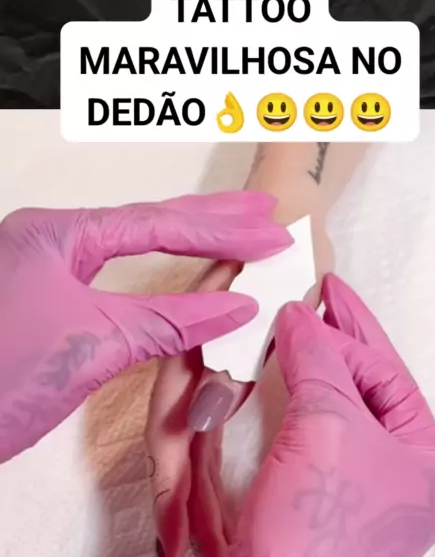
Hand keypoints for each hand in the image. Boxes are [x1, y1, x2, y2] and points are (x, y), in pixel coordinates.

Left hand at [0, 193, 290, 462]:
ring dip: (185, 240)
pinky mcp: (45, 308)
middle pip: (143, 222)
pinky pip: (115, 281)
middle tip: (263, 213)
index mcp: (54, 234)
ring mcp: (44, 274)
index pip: (153, 223)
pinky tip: (178, 274)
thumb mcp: (92, 343)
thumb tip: (235, 307)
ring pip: (128, 247)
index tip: (269, 233)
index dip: (218, 229)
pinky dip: (158, 279)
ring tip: (233, 228)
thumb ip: (167, 320)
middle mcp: (48, 243)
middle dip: (208, 219)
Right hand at [204, 275, 434, 556]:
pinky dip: (299, 407)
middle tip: (314, 302)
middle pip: (370, 393)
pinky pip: (317, 441)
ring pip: (341, 415)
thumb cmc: (315, 533)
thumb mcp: (326, 423)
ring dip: (317, 373)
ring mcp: (364, 498)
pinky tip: (285, 383)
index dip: (355, 329)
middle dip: (338, 347)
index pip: (391, 376)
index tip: (327, 292)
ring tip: (298, 331)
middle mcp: (404, 483)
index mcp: (430, 465)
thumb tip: (302, 319)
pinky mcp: (323, 509)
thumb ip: (319, 359)